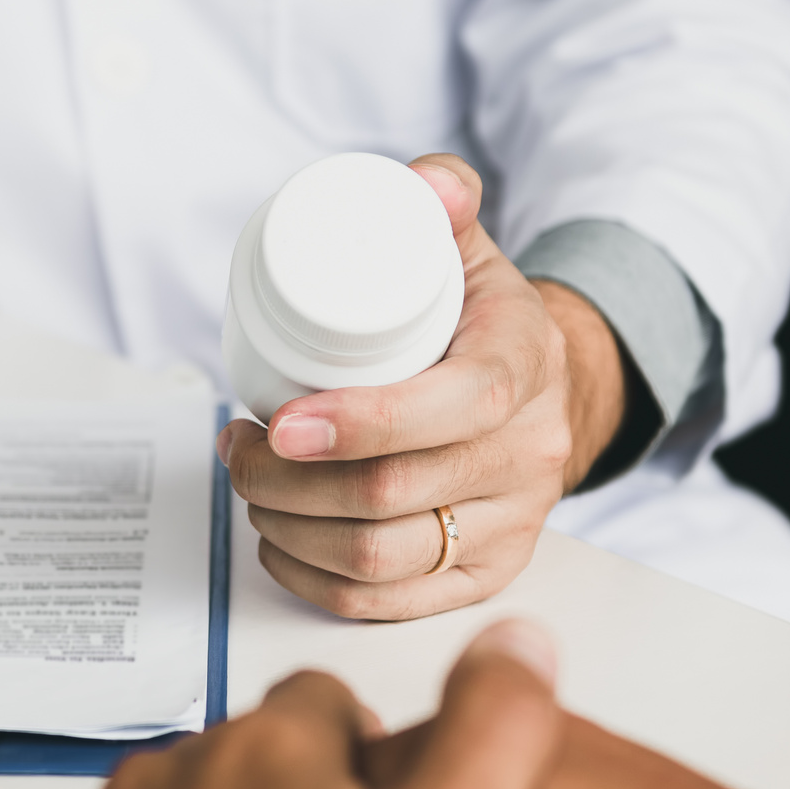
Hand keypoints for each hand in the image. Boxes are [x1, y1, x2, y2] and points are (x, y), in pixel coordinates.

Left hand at [218, 155, 625, 620]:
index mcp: (525, 367)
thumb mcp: (470, 251)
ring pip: (381, 558)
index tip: (281, 420)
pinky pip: (390, 604)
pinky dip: (314, 582)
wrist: (552, 391)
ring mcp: (511, 524)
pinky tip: (277, 543)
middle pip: (393, 496)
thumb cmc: (483, 321)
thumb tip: (423, 184)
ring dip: (288, 527)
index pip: (451, 411)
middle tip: (237, 445)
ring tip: (247, 484)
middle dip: (286, 479)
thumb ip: (444, 200)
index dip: (359, 424)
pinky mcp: (486, 573)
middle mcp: (529, 456)